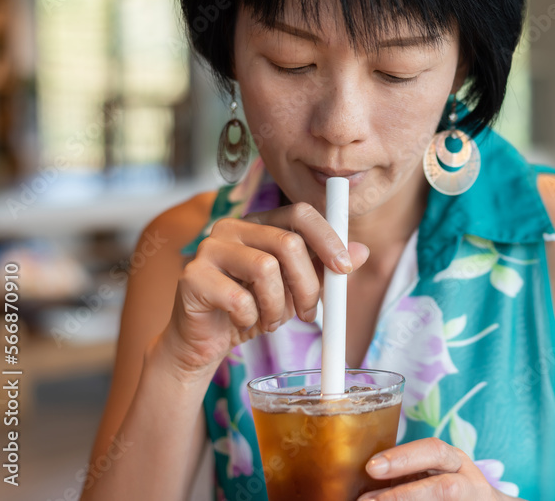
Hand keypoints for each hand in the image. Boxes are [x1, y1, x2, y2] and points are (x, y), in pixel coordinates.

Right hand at [156, 202, 369, 379]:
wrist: (204, 342)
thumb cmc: (253, 308)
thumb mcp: (296, 289)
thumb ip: (325, 269)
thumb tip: (362, 251)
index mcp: (260, 223)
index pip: (300, 213)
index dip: (328, 238)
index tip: (345, 268)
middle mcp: (232, 227)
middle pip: (288, 243)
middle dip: (308, 285)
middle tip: (308, 314)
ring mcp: (209, 248)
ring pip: (265, 269)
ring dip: (277, 307)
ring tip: (269, 320)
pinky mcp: (192, 276)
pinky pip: (239, 298)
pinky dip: (250, 318)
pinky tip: (242, 323)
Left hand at [358, 438, 512, 500]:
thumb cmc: (446, 486)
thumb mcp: (432, 471)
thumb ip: (406, 472)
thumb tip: (361, 480)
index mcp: (456, 462)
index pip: (434, 452)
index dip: (403, 457)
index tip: (371, 467)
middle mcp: (468, 483)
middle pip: (444, 488)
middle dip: (402, 495)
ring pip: (441, 498)